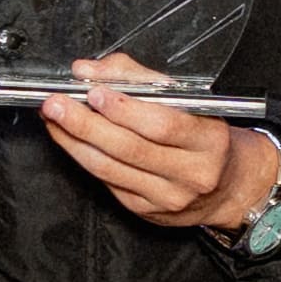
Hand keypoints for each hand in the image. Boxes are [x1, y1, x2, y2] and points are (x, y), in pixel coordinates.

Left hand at [39, 56, 280, 232]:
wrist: (226, 186)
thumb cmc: (205, 137)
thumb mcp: (188, 99)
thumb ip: (138, 78)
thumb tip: (90, 71)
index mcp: (209, 139)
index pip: (162, 124)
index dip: (124, 109)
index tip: (94, 92)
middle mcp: (191, 172)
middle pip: (129, 148)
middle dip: (86, 124)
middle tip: (57, 104)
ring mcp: (167, 196)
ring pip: (111, 168)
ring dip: (75, 141)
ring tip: (53, 119)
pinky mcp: (146, 210)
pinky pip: (108, 181)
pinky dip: (83, 157)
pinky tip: (69, 140)